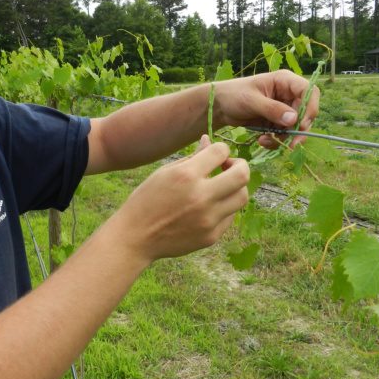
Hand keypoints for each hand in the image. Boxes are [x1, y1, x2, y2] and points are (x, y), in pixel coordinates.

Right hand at [114, 136, 248, 262]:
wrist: (136, 237)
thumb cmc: (147, 200)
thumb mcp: (164, 172)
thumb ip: (192, 157)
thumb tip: (209, 141)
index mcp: (186, 176)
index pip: (221, 151)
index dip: (221, 149)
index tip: (216, 155)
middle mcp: (201, 197)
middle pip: (242, 175)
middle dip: (240, 165)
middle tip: (230, 167)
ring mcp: (208, 219)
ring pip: (242, 197)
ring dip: (236, 187)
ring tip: (222, 186)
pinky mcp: (211, 236)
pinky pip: (230, 216)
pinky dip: (224, 207)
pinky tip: (210, 206)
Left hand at [212, 70, 319, 147]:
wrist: (219, 106)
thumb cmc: (233, 95)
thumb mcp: (251, 101)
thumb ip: (272, 109)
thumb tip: (294, 119)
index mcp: (284, 81)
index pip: (310, 91)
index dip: (310, 108)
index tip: (300, 124)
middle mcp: (288, 94)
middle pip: (306, 112)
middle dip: (297, 129)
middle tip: (289, 144)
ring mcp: (283, 108)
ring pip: (296, 126)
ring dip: (284, 137)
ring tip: (265, 140)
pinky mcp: (277, 121)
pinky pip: (285, 134)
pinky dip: (276, 140)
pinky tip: (262, 140)